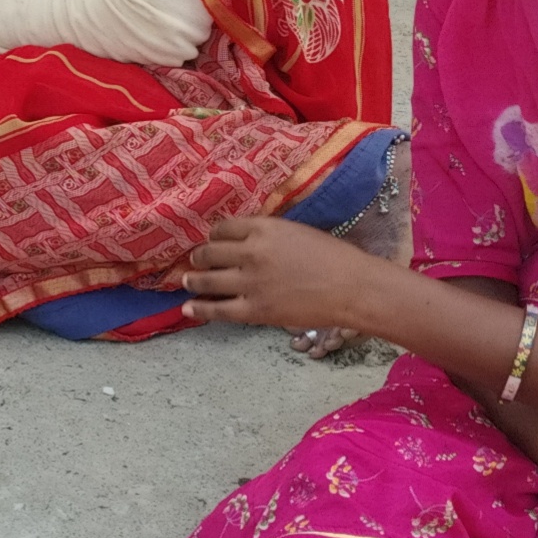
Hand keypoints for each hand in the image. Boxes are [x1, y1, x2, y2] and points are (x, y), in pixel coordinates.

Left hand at [179, 215, 398, 330]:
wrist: (352, 287)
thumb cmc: (333, 257)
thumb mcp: (297, 232)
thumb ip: (269, 235)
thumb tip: (245, 241)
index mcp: (265, 228)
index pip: (224, 228)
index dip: (215, 235)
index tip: (212, 240)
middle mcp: (251, 252)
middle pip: (210, 252)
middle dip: (199, 256)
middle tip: (194, 260)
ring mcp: (250, 282)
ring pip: (207, 280)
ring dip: (193, 279)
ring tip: (186, 280)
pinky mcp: (255, 309)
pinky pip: (218, 309)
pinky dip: (200, 309)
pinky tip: (188, 308)